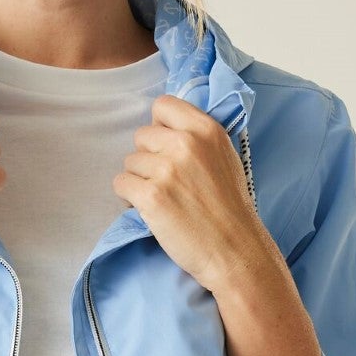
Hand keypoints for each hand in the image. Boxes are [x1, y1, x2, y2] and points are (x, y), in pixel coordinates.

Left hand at [114, 96, 276, 294]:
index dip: (159, 127)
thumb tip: (164, 128)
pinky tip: (151, 211)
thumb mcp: (225, 158)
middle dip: (148, 158)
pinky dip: (129, 199)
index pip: (163, 105)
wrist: (235, 251)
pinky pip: (121, 184)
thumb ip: (197, 139)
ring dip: (139, 181)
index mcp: (206, 130)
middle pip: (141, 136)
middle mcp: (186, 144)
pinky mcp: (151, 196)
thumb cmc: (230, 209)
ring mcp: (167, 169)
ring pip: (129, 162)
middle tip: (167, 183)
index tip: (167, 148)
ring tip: (162, 200)